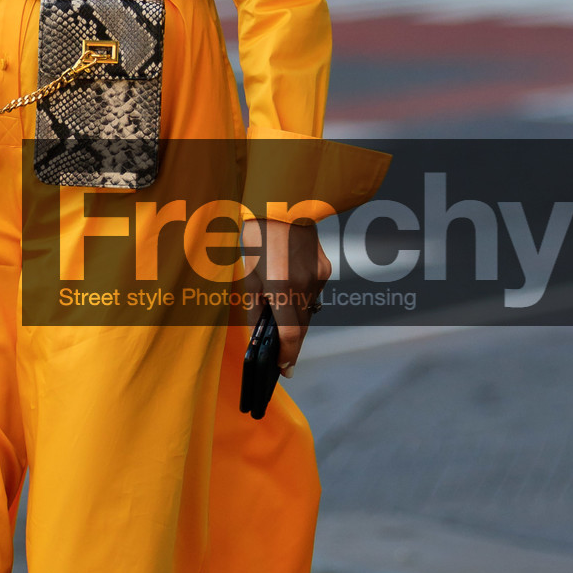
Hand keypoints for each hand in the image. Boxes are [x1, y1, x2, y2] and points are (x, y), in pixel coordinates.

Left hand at [250, 214, 331, 372]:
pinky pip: (314, 293)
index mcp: (282, 287)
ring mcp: (319, 277)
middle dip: (291, 342)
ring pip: (309, 310)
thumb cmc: (257, 237)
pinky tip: (288, 288)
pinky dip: (301, 298)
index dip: (287, 355)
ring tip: (280, 320)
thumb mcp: (247, 274)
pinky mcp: (325, 268)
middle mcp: (306, 285)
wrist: (283, 203)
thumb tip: (258, 333)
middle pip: (303, 326)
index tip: (283, 369)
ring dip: (296, 319)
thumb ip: (254, 307)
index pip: (291, 333)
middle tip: (281, 356)